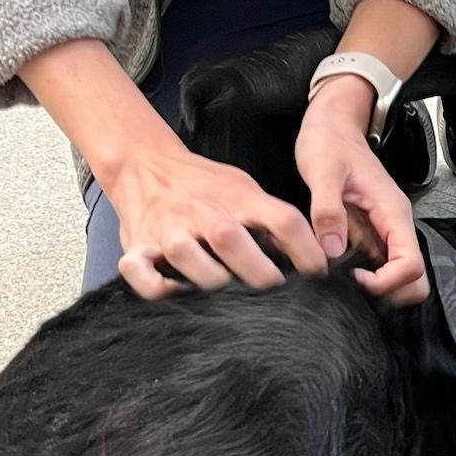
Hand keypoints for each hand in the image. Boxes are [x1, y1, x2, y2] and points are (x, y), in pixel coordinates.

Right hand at [106, 150, 325, 300]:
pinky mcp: (137, 247)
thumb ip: (271, 219)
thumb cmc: (203, 185)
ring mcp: (166, 228)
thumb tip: (308, 256)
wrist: (144, 164)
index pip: (283, 220)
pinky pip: (142, 275)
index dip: (307, 251)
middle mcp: (201, 211)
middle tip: (272, 287)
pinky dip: (158, 288)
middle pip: (231, 239)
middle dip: (259, 272)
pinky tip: (177, 291)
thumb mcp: (243, 189)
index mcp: (236, 197)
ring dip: (210, 279)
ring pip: (186, 256)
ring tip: (226, 290)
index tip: (318, 273)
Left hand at [295, 81, 428, 306]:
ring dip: (378, 286)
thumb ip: (327, 210)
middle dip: (390, 292)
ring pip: (399, 274)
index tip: (356, 278)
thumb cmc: (330, 141)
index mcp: (392, 211)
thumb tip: (333, 249)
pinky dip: (366, 275)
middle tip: (354, 285)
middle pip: (415, 278)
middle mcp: (394, 223)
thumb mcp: (323, 171)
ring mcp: (384, 229)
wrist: (332, 124)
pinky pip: (379, 264)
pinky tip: (339, 268)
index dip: (386, 281)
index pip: (411, 264)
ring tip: (343, 277)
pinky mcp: (370, 231)